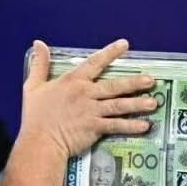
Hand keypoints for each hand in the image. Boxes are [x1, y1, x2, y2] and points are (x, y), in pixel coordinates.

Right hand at [18, 39, 156, 157]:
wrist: (39, 142)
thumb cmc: (35, 116)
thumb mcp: (33, 86)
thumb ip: (39, 64)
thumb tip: (38, 43)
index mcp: (73, 81)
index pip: (94, 63)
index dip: (110, 53)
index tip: (125, 45)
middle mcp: (86, 94)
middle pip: (114, 86)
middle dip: (134, 82)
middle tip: (151, 80)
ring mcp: (92, 111)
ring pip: (119, 105)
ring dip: (138, 104)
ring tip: (154, 102)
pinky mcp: (95, 128)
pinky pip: (116, 125)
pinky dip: (131, 126)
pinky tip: (145, 125)